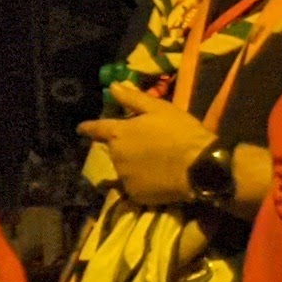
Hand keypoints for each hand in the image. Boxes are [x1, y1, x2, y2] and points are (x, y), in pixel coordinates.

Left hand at [80, 81, 217, 210]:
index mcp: (119, 133)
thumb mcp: (159, 109)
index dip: (88, 128)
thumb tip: (112, 87)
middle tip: (148, 146)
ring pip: (125, 169)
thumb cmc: (181, 132)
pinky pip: (136, 187)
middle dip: (125, 147)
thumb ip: (132, 98)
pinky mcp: (135, 194)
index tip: (81, 129)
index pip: (96, 129)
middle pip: (115, 150)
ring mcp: (124, 177)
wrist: (200, 166)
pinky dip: (144, 182)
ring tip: (157, 163)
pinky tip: (159, 178)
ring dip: (134, 165)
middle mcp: (116, 155)